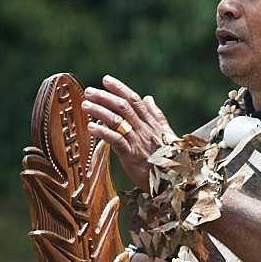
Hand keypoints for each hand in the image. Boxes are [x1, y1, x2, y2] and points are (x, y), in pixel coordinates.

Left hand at [82, 75, 177, 190]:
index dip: (120, 89)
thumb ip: (157, 115)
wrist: (174, 181)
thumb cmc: (169, 159)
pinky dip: (103, 132)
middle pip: (123, 107)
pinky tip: (91, 127)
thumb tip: (148, 98)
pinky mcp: (132, 156)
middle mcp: (144, 130)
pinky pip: (116, 140)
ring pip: (117, 121)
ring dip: (100, 111)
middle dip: (105, 97)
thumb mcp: (166, 134)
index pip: (135, 101)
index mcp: (152, 123)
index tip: (106, 80)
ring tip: (86, 105)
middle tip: (89, 91)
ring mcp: (138, 142)